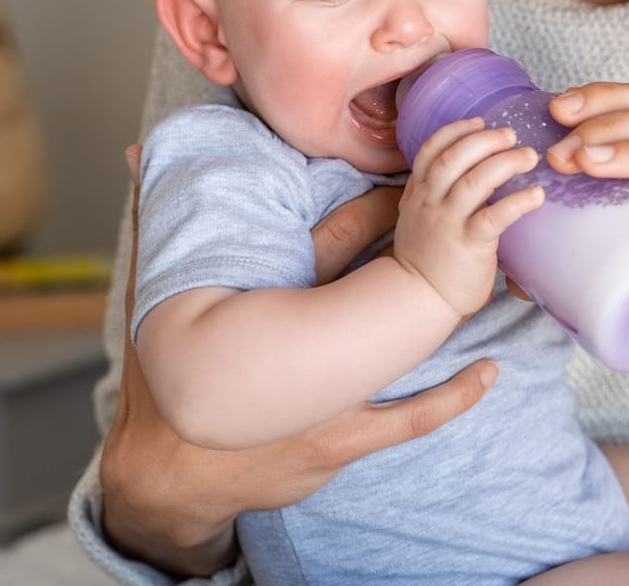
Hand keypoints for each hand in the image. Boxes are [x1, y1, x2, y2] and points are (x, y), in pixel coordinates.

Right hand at [100, 145, 499, 574]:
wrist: (171, 470)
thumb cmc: (165, 381)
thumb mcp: (157, 295)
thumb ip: (153, 223)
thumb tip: (136, 158)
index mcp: (270, 307)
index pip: (331, 244)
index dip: (374, 210)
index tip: (410, 182)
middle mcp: (308, 353)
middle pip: (379, 290)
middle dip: (422, 255)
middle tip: (462, 219)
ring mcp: (331, 399)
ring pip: (406, 351)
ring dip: (447, 319)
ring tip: (492, 282)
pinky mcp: (345, 438)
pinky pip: (409, 417)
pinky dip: (452, 397)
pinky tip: (486, 373)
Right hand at [393, 117, 544, 317]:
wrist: (419, 299)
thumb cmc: (428, 258)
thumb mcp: (418, 217)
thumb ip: (436, 193)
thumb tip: (470, 169)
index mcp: (419, 193)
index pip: (431, 150)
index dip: (457, 131)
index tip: (480, 121)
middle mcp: (430, 203)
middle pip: (453, 158)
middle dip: (484, 140)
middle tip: (511, 135)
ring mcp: (448, 223)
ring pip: (474, 181)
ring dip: (505, 163)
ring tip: (529, 157)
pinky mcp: (469, 245)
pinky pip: (494, 217)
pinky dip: (518, 202)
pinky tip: (537, 195)